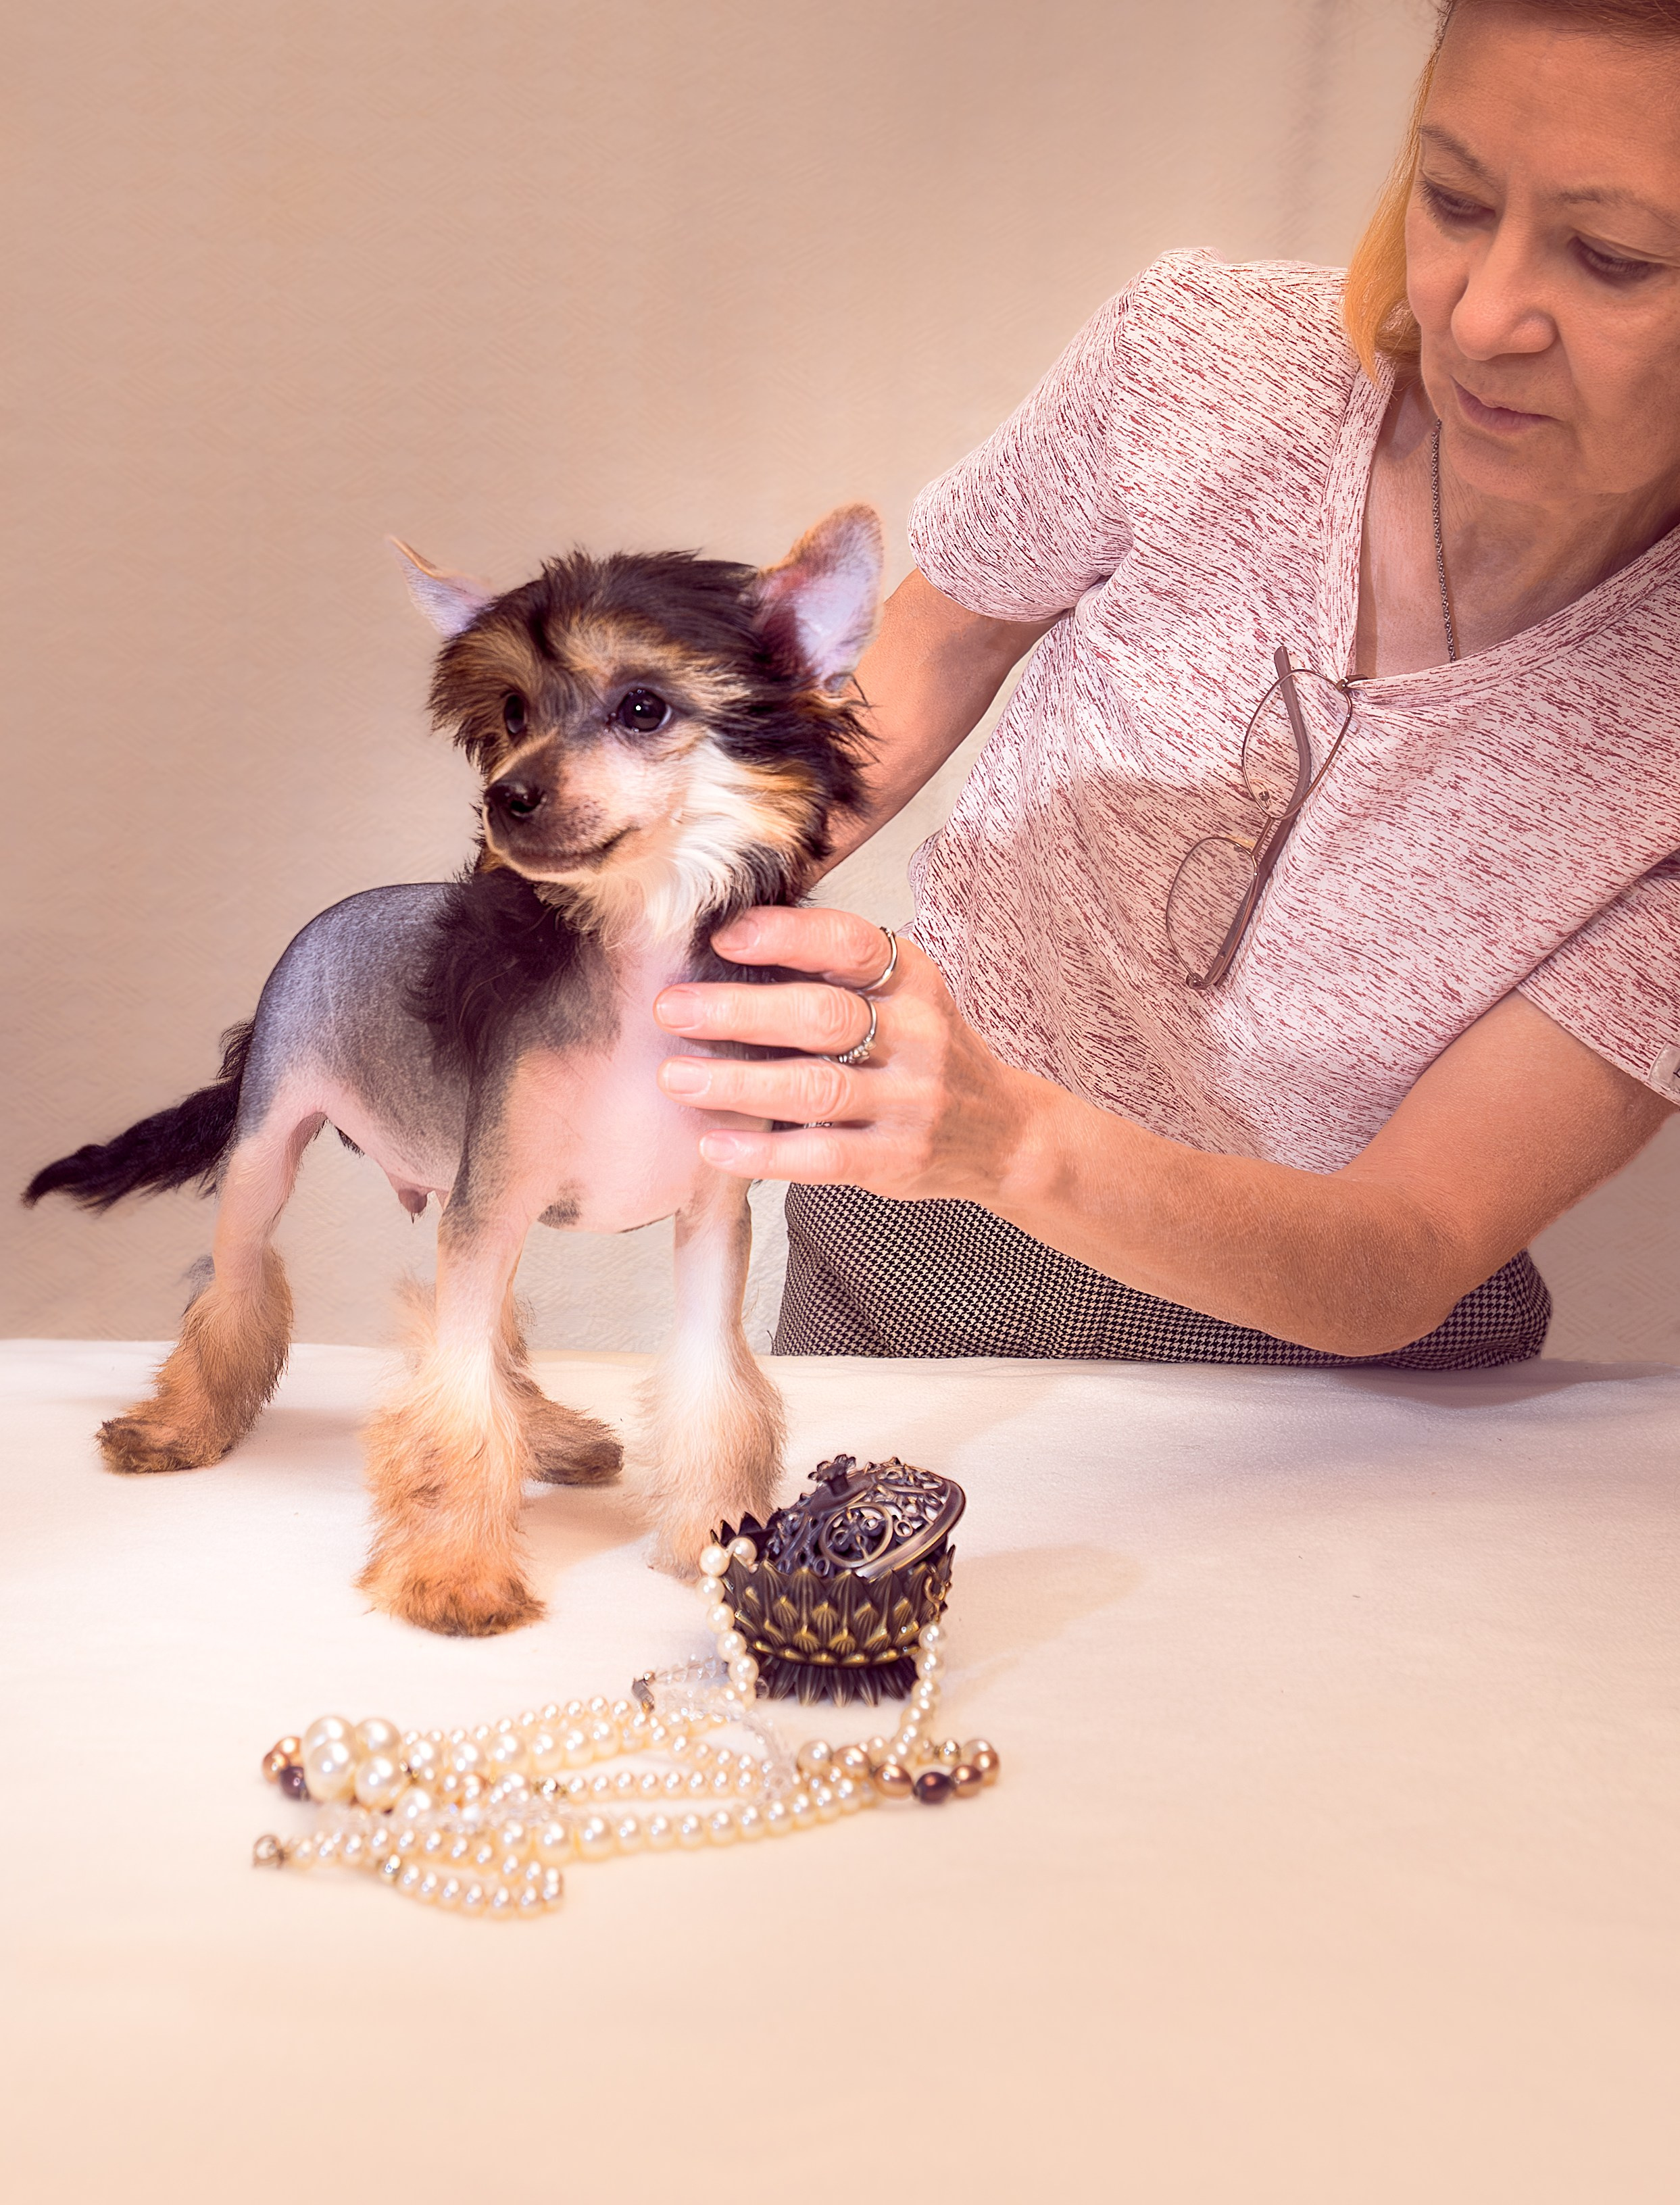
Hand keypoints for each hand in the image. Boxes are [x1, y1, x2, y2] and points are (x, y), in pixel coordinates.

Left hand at [653, 905, 1043, 1196]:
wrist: (1002, 1133)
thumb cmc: (924, 1052)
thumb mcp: (902, 996)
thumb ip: (835, 974)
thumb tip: (727, 943)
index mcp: (912, 979)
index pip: (850, 944)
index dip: (786, 936)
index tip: (724, 936)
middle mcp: (917, 1035)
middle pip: (822, 1017)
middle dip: (739, 1012)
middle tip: (671, 1010)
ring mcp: (909, 1101)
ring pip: (815, 1088)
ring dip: (737, 1084)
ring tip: (676, 1078)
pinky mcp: (896, 1159)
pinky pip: (822, 1156)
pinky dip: (763, 1153)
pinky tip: (714, 1146)